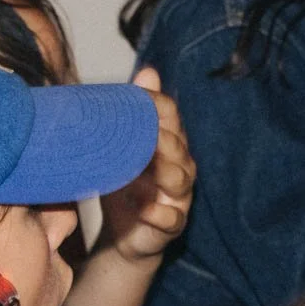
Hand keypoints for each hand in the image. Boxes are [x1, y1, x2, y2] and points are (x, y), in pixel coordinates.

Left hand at [98, 68, 194, 261]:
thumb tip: (148, 71)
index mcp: (168, 142)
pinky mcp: (171, 224)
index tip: (136, 97)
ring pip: (180, 180)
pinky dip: (160, 214)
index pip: (170, 116)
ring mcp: (177, 197)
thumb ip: (133, 112)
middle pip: (177, 146)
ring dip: (166, 172)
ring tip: (152, 168)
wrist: (124, 234)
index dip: (157, 104)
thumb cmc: (125, 184)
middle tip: (145, 130)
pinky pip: (171, 219)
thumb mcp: (124, 146)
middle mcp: (179, 166)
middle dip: (164, 138)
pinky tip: (147, 210)